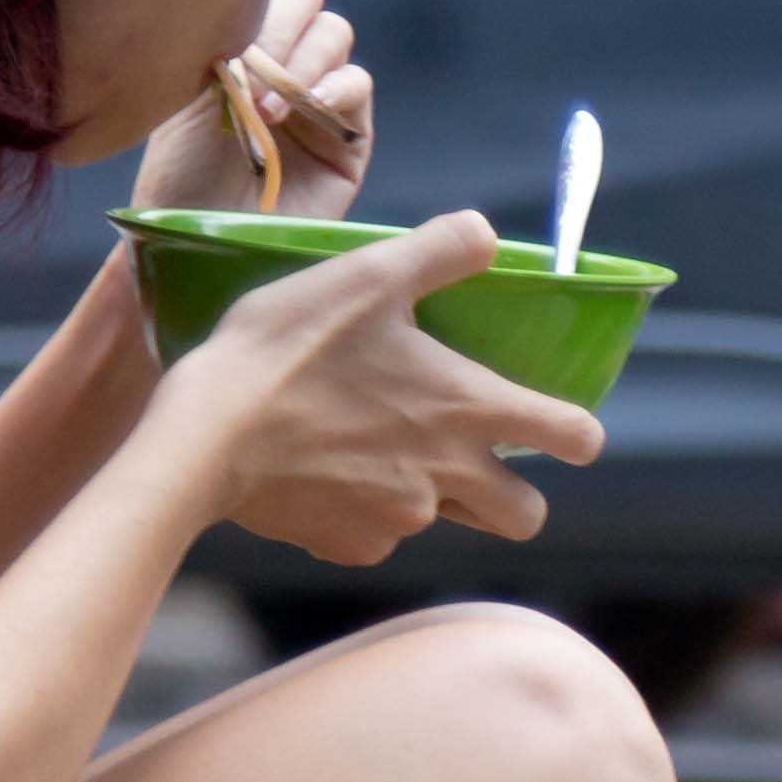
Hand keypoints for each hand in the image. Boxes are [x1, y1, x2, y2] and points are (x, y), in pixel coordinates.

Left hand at [131, 0, 376, 220]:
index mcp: (237, 45)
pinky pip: (357, 84)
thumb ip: (220, 44)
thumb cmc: (177, 181)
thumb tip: (249, 1)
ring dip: (300, 62)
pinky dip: (333, 87)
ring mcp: (318, 97)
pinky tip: (302, 110)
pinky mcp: (350, 136)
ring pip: (334, 35)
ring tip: (265, 110)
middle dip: (279, 25)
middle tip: (251, 68)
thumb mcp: (181, 99)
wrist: (200, 245)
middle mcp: (281, 63)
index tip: (223, 41)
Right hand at [164, 211, 602, 564]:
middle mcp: (448, 477)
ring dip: (429, 494)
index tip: (564, 427)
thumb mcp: (368, 272)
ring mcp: (399, 522)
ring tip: (375, 446)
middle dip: (513, 490)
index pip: (576, 438)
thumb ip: (442, 248)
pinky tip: (322, 470)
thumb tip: (487, 235)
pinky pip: (377, 535)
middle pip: (524, 514)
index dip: (578, 432)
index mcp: (467, 409)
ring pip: (444, 521)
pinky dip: (362, 510)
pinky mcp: (348, 546)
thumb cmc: (288, 348)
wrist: (203, 437)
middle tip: (474, 455)